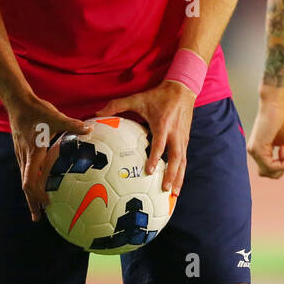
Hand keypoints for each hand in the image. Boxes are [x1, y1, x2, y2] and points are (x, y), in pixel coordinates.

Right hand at [5, 94, 91, 221]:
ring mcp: (21, 154)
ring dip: (30, 194)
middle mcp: (25, 157)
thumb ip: (73, 125)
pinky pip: (25, 171)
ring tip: (38, 207)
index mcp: (33, 152)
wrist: (18, 103)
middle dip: (32, 202)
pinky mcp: (21, 151)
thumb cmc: (37, 110)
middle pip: (26, 186)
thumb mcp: (56, 117)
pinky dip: (30, 183)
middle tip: (39, 218)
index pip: (31, 180)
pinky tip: (37, 185)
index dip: (37, 194)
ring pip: (24, 179)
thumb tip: (89, 130)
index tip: (46, 205)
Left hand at [97, 79, 195, 194]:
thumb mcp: (138, 98)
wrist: (182, 89)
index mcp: (163, 124)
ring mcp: (182, 138)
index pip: (160, 144)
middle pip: (176, 157)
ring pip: (182, 161)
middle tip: (165, 189)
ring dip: (179, 178)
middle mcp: (175, 133)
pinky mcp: (186, 140)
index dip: (155, 158)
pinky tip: (177, 184)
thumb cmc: (159, 96)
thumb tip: (97, 113)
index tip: (149, 171)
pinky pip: (184, 159)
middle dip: (171, 174)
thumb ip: (117, 104)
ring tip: (174, 194)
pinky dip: (181, 172)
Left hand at [247, 91, 283, 178]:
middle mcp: (256, 152)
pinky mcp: (256, 149)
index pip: (270, 169)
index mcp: (262, 150)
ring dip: (282, 164)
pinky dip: (281, 163)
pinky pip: (270, 167)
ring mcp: (254, 151)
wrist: (278, 104)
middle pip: (268, 174)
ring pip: (269, 172)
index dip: (283, 165)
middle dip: (282, 167)